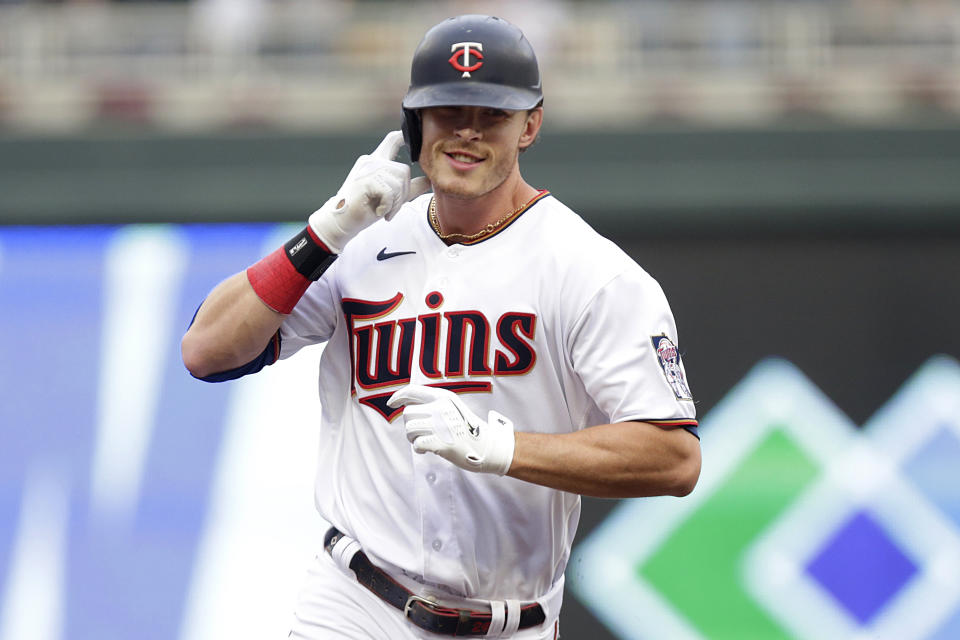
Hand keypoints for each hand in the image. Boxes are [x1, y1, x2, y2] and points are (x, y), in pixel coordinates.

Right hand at [308, 130, 430, 253]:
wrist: (342, 221)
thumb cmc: (366, 207)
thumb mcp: (393, 196)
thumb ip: (409, 187)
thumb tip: (429, 180)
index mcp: (377, 160)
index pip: (393, 140)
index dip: (406, 137)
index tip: (416, 140)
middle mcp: (372, 160)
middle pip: (404, 170)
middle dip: (402, 193)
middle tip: (390, 208)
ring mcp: (367, 168)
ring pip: (398, 182)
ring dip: (395, 202)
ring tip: (383, 210)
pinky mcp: (366, 180)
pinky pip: (390, 192)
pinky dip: (387, 206)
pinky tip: (377, 211)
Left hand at [387, 385, 515, 475]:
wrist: (488, 446)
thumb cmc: (467, 429)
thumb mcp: (453, 407)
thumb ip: (433, 403)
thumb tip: (407, 405)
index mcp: (443, 397)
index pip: (413, 391)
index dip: (398, 396)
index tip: (391, 404)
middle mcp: (441, 408)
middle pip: (408, 414)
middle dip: (410, 425)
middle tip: (422, 433)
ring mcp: (441, 425)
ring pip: (409, 429)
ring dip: (413, 438)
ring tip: (426, 441)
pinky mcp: (442, 442)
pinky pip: (417, 444)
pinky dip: (419, 449)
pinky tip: (427, 450)